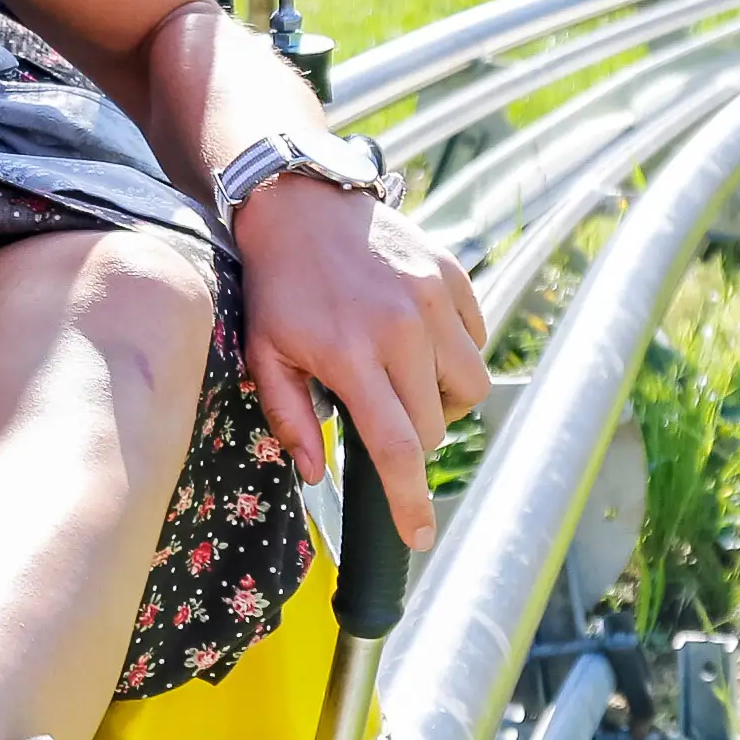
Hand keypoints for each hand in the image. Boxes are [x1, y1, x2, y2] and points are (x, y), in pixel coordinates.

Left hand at [231, 177, 488, 548]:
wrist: (298, 202)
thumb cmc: (277, 284)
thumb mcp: (263, 352)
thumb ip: (288, 417)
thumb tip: (316, 474)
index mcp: (350, 355)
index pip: (396, 447)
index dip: (410, 501)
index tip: (419, 537)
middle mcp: (401, 329)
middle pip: (434, 424)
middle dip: (411, 437)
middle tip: (379, 413)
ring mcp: (432, 299)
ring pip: (469, 386)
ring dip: (442, 400)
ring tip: (404, 379)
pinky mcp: (451, 275)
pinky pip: (476, 341)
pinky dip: (456, 354)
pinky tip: (418, 340)